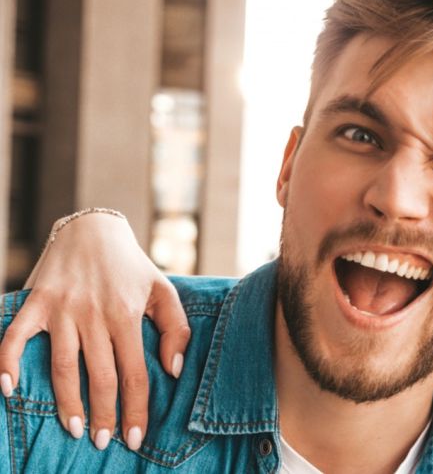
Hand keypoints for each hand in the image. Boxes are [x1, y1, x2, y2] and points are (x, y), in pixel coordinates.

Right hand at [0, 213, 189, 450]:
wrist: (93, 229)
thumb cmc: (133, 266)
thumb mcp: (164, 291)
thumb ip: (176, 329)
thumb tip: (173, 370)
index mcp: (128, 315)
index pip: (135, 374)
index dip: (135, 409)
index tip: (135, 437)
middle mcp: (95, 315)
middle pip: (100, 376)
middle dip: (103, 414)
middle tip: (103, 443)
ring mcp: (63, 309)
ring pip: (63, 365)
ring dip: (67, 401)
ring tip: (74, 429)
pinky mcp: (37, 302)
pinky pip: (17, 336)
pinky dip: (8, 361)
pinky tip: (7, 389)